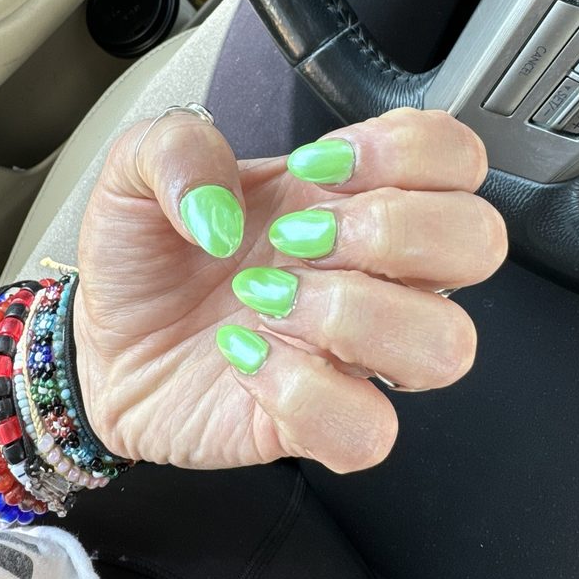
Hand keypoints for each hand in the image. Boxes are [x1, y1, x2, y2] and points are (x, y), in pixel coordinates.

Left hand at [74, 108, 506, 473]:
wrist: (100, 345)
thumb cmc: (142, 260)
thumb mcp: (135, 173)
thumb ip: (175, 149)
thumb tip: (221, 207)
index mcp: (346, 198)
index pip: (453, 156)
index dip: (406, 150)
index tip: (315, 166)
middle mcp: (372, 272)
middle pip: (478, 241)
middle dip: (394, 229)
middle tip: (302, 238)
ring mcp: (354, 353)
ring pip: (447, 345)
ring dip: (352, 313)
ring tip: (268, 301)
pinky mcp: (321, 424)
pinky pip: (370, 430)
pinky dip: (303, 393)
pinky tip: (248, 360)